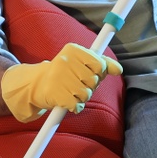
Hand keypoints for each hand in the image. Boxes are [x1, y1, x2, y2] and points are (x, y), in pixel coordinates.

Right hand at [0, 42, 123, 122]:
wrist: (37, 84)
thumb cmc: (65, 73)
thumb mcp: (82, 62)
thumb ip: (103, 63)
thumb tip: (119, 70)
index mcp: (73, 50)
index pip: (100, 65)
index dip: (98, 73)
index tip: (88, 73)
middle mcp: (64, 61)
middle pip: (94, 81)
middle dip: (90, 86)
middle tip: (76, 83)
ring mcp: (58, 77)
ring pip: (86, 94)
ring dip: (82, 97)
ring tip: (71, 92)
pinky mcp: (54, 93)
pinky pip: (77, 105)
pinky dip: (75, 107)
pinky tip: (67, 101)